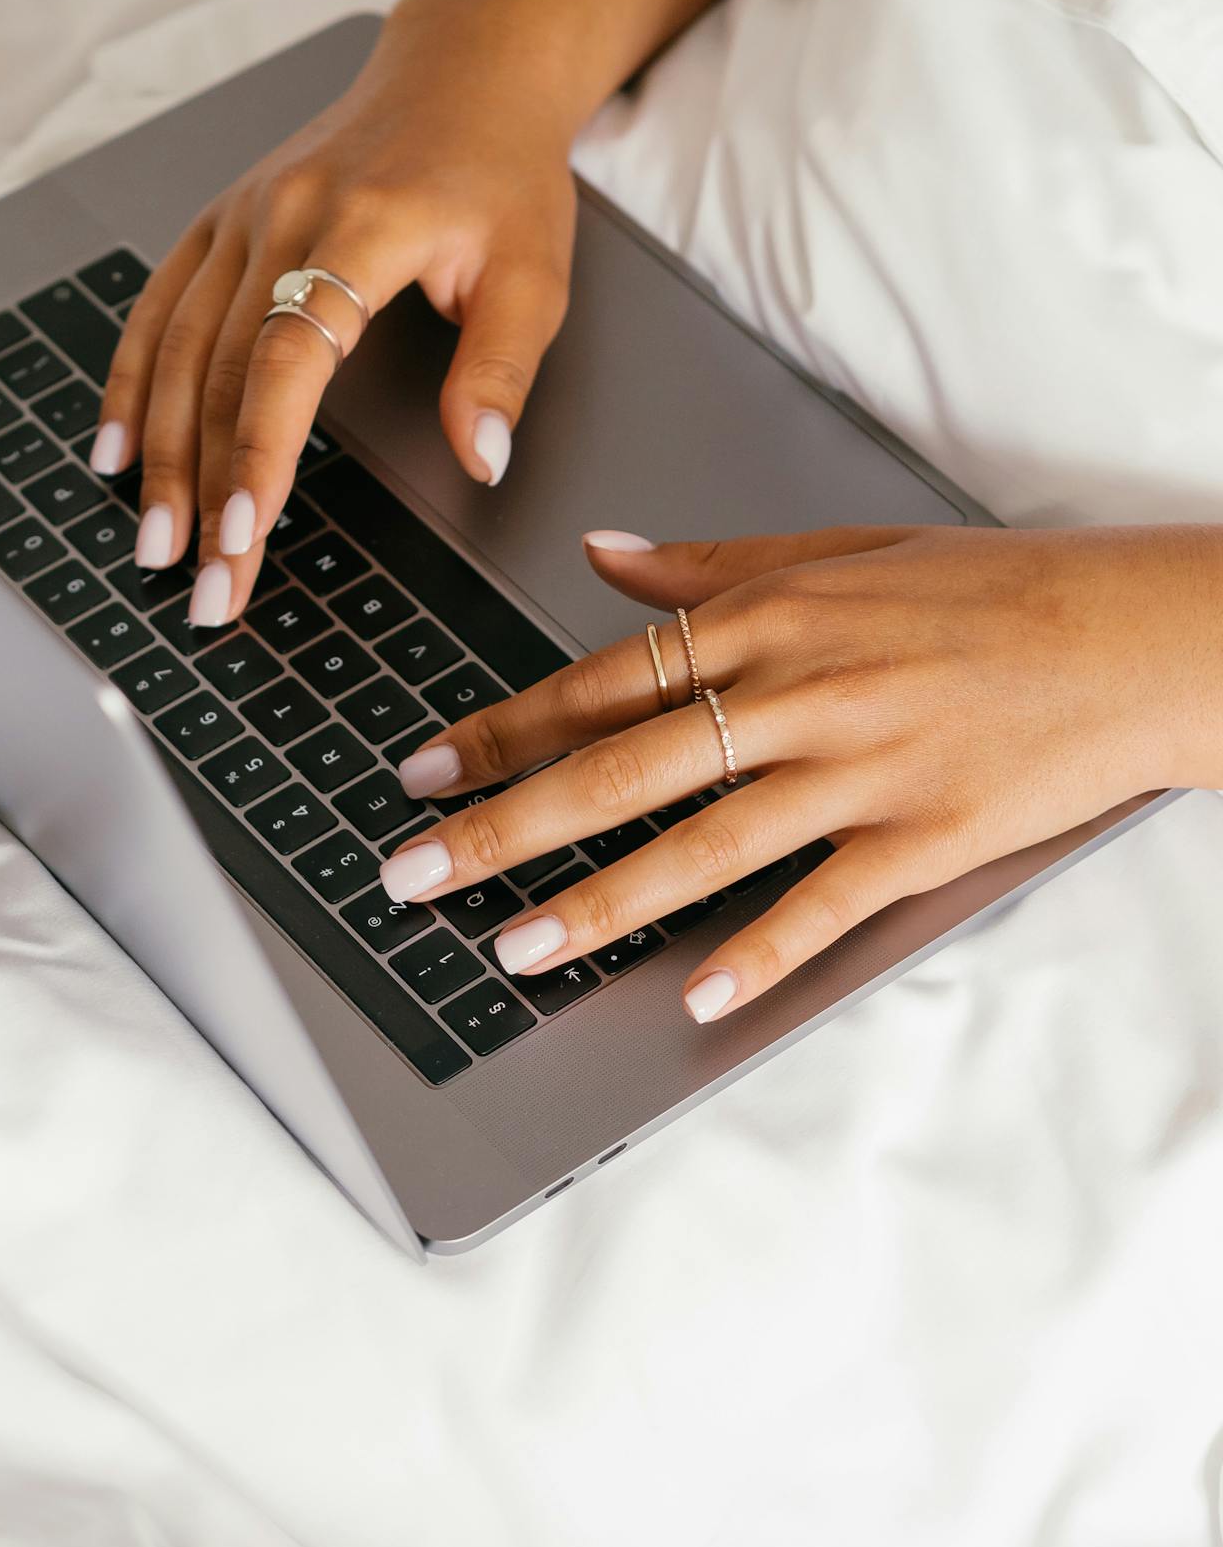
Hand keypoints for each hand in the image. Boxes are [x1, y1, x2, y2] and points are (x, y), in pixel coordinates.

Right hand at [91, 0, 580, 628]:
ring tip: (154, 542)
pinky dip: (129, 384)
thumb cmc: (501, 175)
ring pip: (176, 348)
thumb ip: (501, 369)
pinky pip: (157, 310)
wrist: (463, 72)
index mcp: (360, 227)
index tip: (244, 535)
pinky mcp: (218, 221)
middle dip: (203, 486)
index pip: (288, 357)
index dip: (258, 451)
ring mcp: (240, 215)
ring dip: (159, 454)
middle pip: (219, 369)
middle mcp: (283, 215)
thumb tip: (481, 460)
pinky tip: (116, 454)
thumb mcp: (534, 272)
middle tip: (202, 583)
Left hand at [376, 522, 1222, 1022]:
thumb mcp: (840, 548)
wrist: (1132, 632)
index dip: (501, 730)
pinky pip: (819, 907)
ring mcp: (860, 772)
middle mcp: (798, 692)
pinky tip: (692, 997)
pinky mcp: (923, 839)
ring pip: (699, 846)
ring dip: (595, 903)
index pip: (601, 682)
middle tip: (414, 869)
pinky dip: (755, 955)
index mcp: (767, 617)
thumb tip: (600, 552)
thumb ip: (708, 563)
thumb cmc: (989, 590)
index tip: (424, 768)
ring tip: (510, 946)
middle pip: (619, 768)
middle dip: (503, 824)